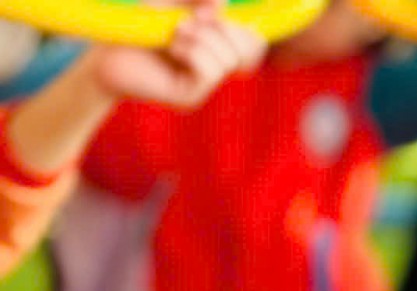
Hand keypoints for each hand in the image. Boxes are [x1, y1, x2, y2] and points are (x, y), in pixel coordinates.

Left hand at [91, 2, 264, 109]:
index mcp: (216, 48)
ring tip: (177, 33)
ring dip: (202, 38)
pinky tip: (173, 48)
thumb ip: (197, 0)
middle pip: (249, 51)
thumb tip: (223, 3)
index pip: (253, 43)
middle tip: (193, 19)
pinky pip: (209, 72)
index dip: (242, 26)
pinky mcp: (190, 95)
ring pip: (228, 60)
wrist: (105, 50)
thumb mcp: (169, 3)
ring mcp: (204, 84)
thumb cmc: (137, 26)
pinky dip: (192, 52)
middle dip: (223, 28)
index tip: (211, 10)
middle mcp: (214, 68)